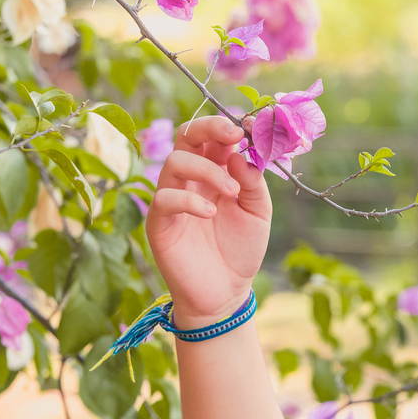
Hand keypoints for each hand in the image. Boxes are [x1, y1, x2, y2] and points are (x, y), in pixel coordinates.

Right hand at [145, 115, 271, 327]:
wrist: (226, 293)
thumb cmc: (240, 249)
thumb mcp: (258, 213)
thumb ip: (252, 182)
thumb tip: (239, 155)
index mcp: (215, 171)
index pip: (213, 136)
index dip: (227, 125)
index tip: (248, 127)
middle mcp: (191, 180)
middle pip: (186, 136)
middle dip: (208, 128)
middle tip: (233, 136)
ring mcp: (172, 199)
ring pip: (174, 162)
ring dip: (206, 169)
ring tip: (231, 192)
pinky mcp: (159, 223)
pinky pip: (164, 199)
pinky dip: (189, 201)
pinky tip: (211, 214)